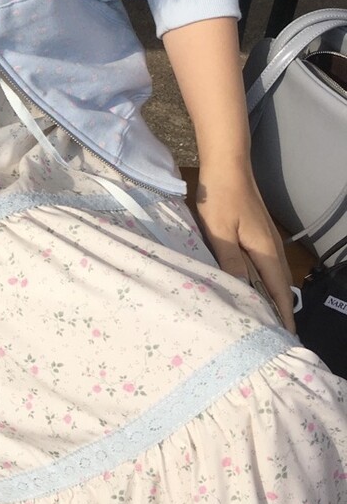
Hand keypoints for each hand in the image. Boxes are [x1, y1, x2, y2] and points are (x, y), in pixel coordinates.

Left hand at [194, 162, 296, 331]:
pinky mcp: (257, 235)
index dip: (282, 314)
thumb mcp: (219, 232)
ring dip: (270, 297)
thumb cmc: (221, 198)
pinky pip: (264, 266)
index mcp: (265, 251)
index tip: (284, 336)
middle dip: (278, 310)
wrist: (227, 166)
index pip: (279, 290)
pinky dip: (262, 282)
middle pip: (280, 286)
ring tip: (259, 318)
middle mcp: (272, 249)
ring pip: (272, 277)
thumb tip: (241, 291)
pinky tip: (249, 289)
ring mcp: (266, 241)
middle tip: (269, 335)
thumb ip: (230, 261)